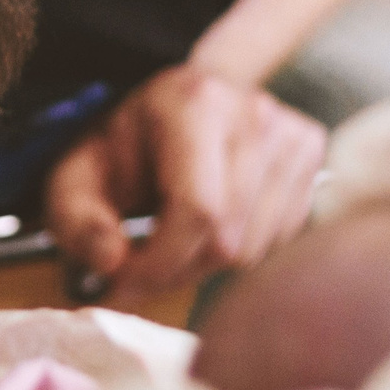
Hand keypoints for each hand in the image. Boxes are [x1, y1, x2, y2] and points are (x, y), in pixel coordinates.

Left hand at [45, 67, 325, 304]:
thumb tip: (110, 262)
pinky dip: (239, 250)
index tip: (123, 285)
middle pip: (228, 238)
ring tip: (174, 241)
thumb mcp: (76, 177)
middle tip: (142, 268)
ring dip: (206, 265)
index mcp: (195, 103)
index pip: (198, 210)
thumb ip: (78, 220)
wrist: (176, 105)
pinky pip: (280, 240)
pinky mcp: (312, 155)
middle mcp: (255, 113)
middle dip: (177, 269)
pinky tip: (212, 227)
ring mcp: (292, 134)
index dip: (159, 264)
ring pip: (256, 248)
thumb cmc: (126, 147)